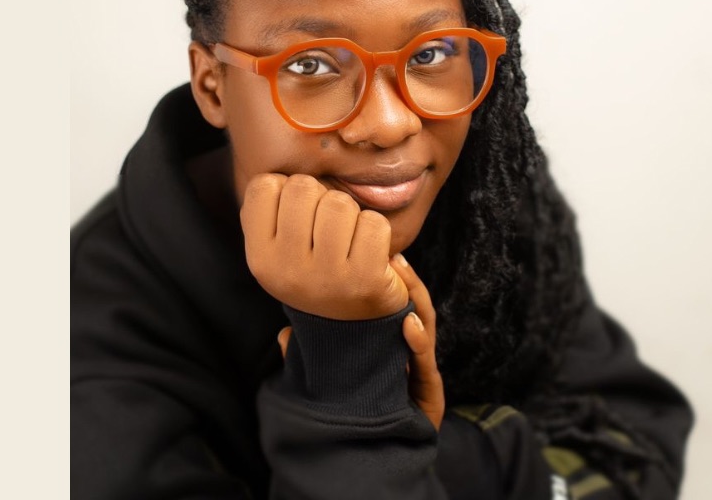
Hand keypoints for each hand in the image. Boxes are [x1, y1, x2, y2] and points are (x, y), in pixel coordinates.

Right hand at [242, 173, 408, 319]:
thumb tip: (279, 155)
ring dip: (351, 216)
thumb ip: (273, 207)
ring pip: (340, 202)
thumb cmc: (315, 271)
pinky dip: (376, 232)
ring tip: (348, 243)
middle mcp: (286, 270)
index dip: (287, 190)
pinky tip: (368, 254)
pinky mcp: (366, 280)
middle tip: (327, 231)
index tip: (298, 218)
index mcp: (259, 258)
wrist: (352, 330)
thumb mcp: (279, 248)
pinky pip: (374, 223)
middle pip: (303, 187)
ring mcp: (327, 277)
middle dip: (321, 198)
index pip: (265, 185)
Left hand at [275, 254, 443, 430]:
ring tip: (403, 281)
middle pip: (413, 308)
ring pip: (425, 329)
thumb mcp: (334, 380)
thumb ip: (313, 359)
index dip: (388, 280)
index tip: (378, 255)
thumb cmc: (362, 413)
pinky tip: (410, 326)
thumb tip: (282, 335)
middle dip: (407, 282)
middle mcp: (408, 352)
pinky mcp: (429, 394)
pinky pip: (428, 366)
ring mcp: (420, 371)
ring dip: (416, 303)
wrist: (382, 457)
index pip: (391, 305)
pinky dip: (419, 344)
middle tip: (394, 259)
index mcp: (388, 343)